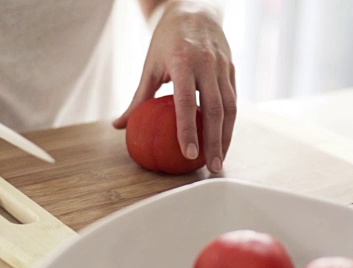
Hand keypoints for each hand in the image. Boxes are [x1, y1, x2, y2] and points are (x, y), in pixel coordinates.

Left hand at [113, 1, 236, 172]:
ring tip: (219, 161)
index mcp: (184, 62)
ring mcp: (224, 66)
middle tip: (210, 167)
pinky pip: (234, 100)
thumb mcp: (149, 66)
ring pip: (230, 107)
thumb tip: (118, 126)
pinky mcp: (233, 69)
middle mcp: (208, 64)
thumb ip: (138, 98)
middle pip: (215, 110)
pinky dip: (230, 123)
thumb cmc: (167, 41)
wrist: (195, 10)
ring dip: (227, 137)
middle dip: (215, 142)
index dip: (188, 129)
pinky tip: (224, 140)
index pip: (186, 102)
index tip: (188, 153)